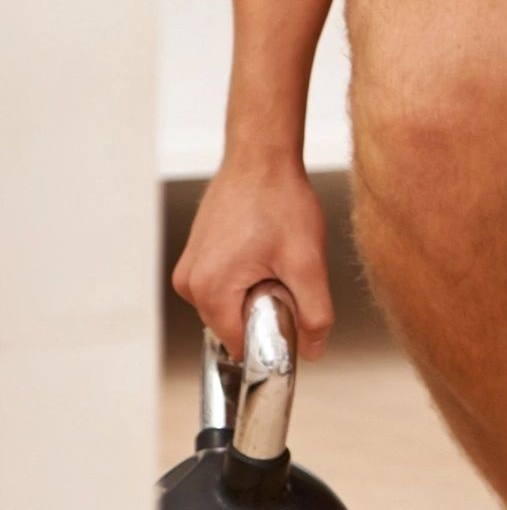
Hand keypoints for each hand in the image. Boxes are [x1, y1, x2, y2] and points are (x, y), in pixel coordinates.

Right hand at [173, 155, 336, 360]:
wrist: (262, 158)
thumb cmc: (280, 202)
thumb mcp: (307, 262)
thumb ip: (314, 312)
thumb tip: (313, 351)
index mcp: (209, 290)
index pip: (241, 344)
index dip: (274, 336)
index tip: (294, 310)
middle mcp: (189, 283)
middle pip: (234, 325)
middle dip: (266, 310)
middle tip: (287, 274)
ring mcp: (189, 269)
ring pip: (231, 305)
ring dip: (257, 293)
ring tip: (274, 257)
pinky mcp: (196, 257)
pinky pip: (225, 285)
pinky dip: (247, 278)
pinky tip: (263, 250)